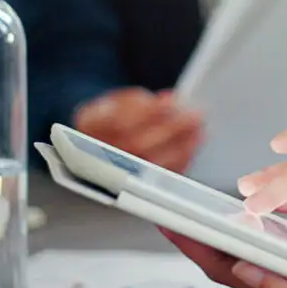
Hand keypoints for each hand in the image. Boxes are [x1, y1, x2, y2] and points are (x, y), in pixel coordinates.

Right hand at [72, 88, 204, 172]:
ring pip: (148, 164)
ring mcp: (113, 173)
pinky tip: (190, 147)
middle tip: (195, 116)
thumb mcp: (120, 100)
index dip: (147, 112)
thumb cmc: (114, 118)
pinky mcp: (131, 187)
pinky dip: (178, 161)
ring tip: (198, 130)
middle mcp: (96, 153)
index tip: (171, 102)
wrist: (101, 140)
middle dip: (170, 129)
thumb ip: (141, 102)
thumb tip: (169, 102)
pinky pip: (156, 178)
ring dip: (180, 146)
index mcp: (89, 125)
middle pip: (135, 145)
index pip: (118, 120)